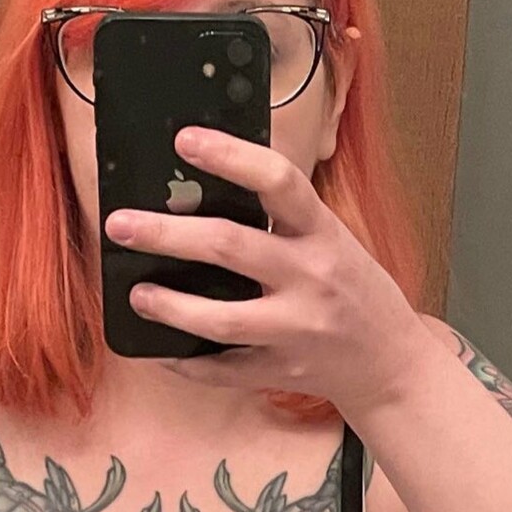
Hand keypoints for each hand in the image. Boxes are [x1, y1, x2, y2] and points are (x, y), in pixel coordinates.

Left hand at [104, 126, 431, 415]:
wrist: (391, 363)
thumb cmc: (351, 290)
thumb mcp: (331, 240)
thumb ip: (283, 219)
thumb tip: (202, 190)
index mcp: (323, 233)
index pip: (278, 181)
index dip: (230, 157)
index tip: (184, 140)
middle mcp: (311, 277)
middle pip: (230, 246)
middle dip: (167, 234)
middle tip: (120, 224)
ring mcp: (296, 329)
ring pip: (220, 319)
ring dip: (169, 306)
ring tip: (135, 293)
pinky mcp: (281, 370)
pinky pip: (221, 370)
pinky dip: (185, 361)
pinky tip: (158, 348)